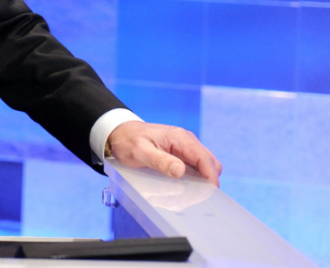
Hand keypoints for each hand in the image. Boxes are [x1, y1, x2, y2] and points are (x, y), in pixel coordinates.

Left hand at [106, 121, 221, 186]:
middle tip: (199, 197)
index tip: (210, 193)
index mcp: (179, 138)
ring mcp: (184, 146)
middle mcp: (186, 140)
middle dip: (209, 179)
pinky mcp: (180, 152)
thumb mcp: (139, 152)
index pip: (203, 158)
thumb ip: (159, 161)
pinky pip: (195, 166)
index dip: (210, 176)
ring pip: (204, 164)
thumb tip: (181, 170)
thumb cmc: (127, 141)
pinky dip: (196, 176)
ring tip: (193, 194)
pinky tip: (186, 186)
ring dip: (203, 178)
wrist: (119, 132)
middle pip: (209, 162)